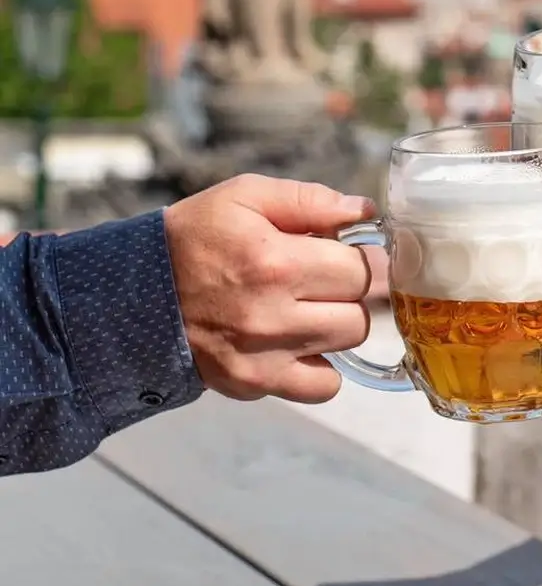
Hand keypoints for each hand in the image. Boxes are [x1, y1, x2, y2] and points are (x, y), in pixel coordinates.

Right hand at [164, 174, 377, 403]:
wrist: (132, 294)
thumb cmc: (193, 238)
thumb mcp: (244, 197)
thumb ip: (310, 200)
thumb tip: (364, 211)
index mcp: (274, 262)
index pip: (360, 269)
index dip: (359, 258)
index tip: (345, 254)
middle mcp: (272, 314)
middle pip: (360, 311)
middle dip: (349, 291)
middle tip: (324, 280)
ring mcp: (264, 355)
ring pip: (348, 344)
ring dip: (338, 324)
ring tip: (308, 307)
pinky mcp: (255, 382)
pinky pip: (323, 387)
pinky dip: (321, 367)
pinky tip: (300, 342)